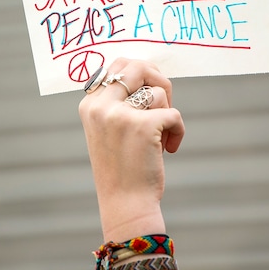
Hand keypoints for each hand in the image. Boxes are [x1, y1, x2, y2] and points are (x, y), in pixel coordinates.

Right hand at [78, 58, 184, 240]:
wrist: (125, 203)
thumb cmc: (122, 167)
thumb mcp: (108, 130)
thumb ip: (117, 102)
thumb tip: (148, 71)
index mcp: (89, 105)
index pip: (117, 66)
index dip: (141, 73)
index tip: (151, 90)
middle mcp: (100, 106)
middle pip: (138, 67)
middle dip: (159, 80)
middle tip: (165, 103)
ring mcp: (120, 114)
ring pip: (158, 92)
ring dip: (167, 114)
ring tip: (161, 138)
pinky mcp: (143, 125)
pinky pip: (173, 114)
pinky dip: (178, 132)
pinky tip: (170, 149)